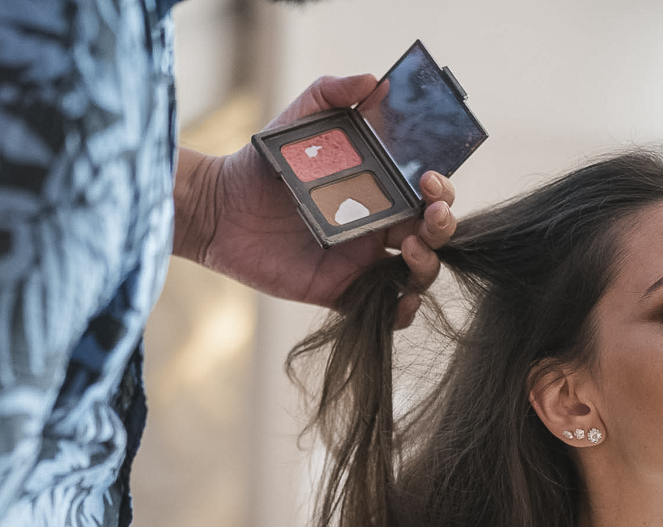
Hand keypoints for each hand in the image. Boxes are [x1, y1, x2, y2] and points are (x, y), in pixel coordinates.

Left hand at [173, 75, 455, 328]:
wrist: (219, 206)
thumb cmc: (262, 164)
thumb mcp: (298, 119)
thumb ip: (331, 92)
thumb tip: (373, 79)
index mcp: (378, 189)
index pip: (427, 195)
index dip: (441, 191)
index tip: (430, 180)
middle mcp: (377, 226)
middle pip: (432, 234)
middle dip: (443, 226)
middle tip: (428, 216)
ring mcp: (360, 260)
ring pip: (416, 272)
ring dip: (426, 265)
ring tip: (410, 250)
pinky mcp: (339, 290)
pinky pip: (381, 310)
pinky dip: (401, 311)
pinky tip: (401, 300)